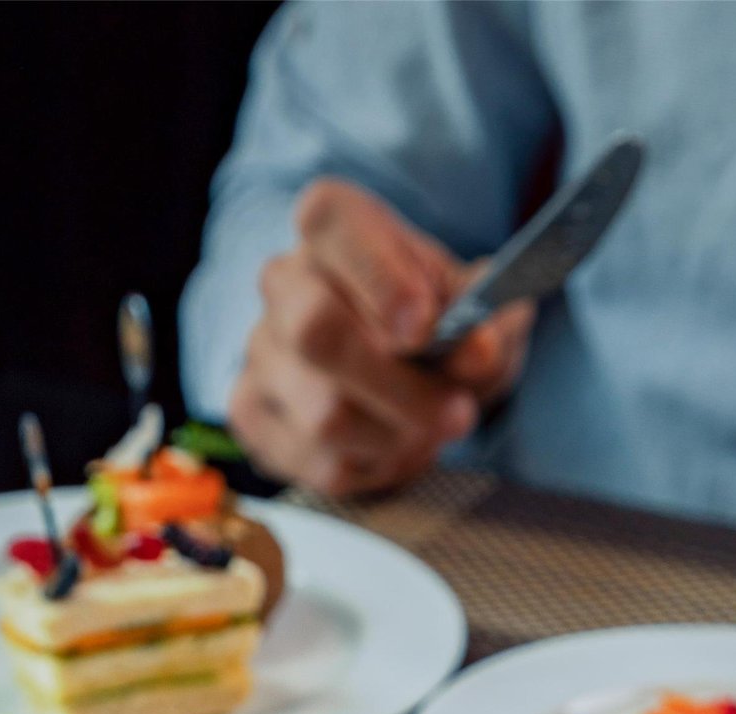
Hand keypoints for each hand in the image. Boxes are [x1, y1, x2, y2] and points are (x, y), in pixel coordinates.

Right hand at [229, 178, 534, 496]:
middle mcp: (283, 282)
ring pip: (324, 414)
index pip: (330, 222)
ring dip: (397, 438)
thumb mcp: (474, 311)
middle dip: (398, 386)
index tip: (427, 329)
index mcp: (332, 227)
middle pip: (315, 330)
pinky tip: (394, 450)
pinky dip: (373, 468)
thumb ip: (484, 324)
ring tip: (433, 432)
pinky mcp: (251, 414)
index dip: (381, 278)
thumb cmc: (432, 324)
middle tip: (457, 413)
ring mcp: (260, 353)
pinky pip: (316, 461)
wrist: (397, 368)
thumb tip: (480, 351)